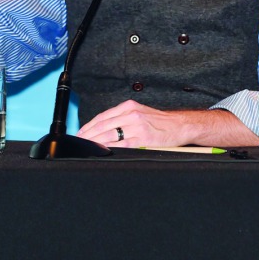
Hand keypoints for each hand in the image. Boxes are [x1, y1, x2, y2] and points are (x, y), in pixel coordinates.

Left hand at [76, 100, 258, 147]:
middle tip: (77, 144)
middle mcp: (131, 114)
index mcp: (129, 107)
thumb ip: (122, 119)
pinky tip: (102, 152)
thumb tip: (102, 130)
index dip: (88, 127)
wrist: (181, 125)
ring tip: (85, 150)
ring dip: (94, 143)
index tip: (78, 135)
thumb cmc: (160, 122)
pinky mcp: (144, 138)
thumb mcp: (140, 114)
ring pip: (109, 135)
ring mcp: (137, 126)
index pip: (102, 117)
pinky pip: (122, 145)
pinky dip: (110, 148)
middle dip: (87, 136)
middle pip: (102, 125)